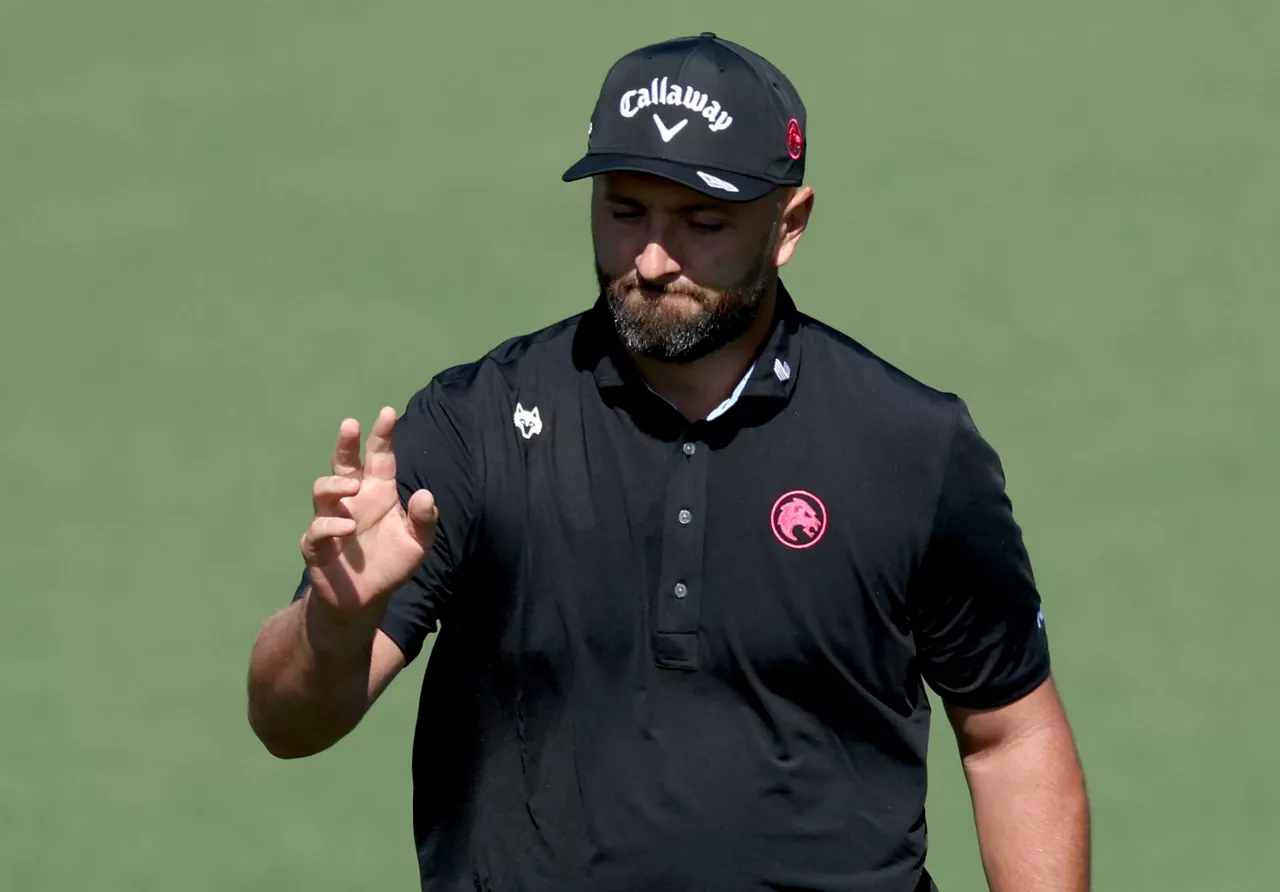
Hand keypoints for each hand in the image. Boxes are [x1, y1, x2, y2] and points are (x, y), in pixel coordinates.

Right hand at [300, 407, 437, 619]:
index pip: (379, 457)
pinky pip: (318, 529)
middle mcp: (353, 500)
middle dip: (346, 443)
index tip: (387, 412)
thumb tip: (426, 495)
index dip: (382, 435)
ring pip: (323, 490)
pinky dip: (331, 526)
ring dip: (336, 484)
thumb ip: (424, 520)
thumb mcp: (418, 544)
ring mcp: (332, 520)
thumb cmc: (391, 563)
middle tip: (351, 424)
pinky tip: (348, 528)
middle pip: (344, 464)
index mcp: (378, 493)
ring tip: (353, 488)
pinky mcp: (317, 545)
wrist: (365, 599)